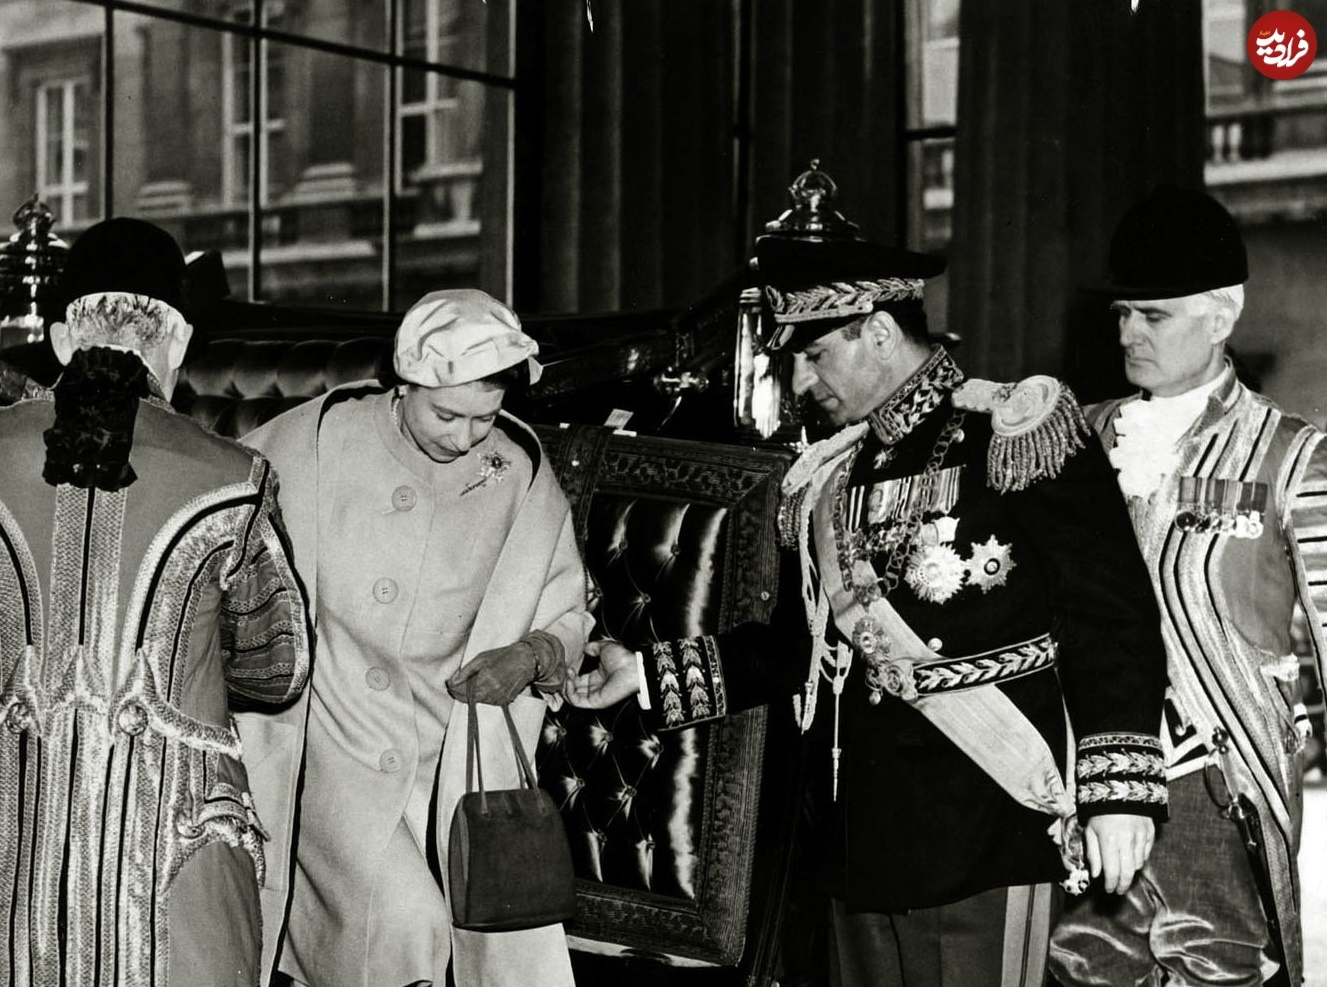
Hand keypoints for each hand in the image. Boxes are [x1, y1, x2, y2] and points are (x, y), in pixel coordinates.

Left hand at [447, 631, 564, 704]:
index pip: (461, 692)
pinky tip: (486, 685)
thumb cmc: (503, 656)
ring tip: (475, 682)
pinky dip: (483, 696)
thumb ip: (465, 671)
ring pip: (477, 701)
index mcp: (484, 680)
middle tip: (457, 684)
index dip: (452, 689)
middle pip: (468, 699)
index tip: (448, 684)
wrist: (525, 661)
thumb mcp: (481, 658)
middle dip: (460, 693)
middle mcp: (491, 692)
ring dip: (472, 695)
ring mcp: (498, 698)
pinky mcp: (504, 702)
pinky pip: (487, 702)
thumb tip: (451, 682)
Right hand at [564, 640, 639, 708]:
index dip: (569, 674)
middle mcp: (595, 687)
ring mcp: (594, 695)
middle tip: (563, 672)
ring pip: (572, 697)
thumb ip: (593, 647)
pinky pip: (577, 701)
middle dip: (565, 681)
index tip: (566, 666)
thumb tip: (585, 647)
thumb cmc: (622, 658)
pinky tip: (570, 681)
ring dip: (565, 686)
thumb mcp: (604, 648)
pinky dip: (570, 692)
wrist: (632, 668)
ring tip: (566, 675)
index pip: (577, 680)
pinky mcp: (595, 702)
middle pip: (573, 689)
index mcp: (597, 676)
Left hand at [1084, 813, 1153, 893]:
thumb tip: (1096, 874)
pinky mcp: (1149, 833)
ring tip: (1122, 872)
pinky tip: (1131, 858)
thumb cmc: (1100, 812)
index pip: (1112, 872)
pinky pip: (1146, 854)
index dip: (1111, 884)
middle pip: (1128, 873)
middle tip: (1119, 890)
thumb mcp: (1090, 830)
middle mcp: (1127, 841)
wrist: (1120, 791)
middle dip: (1123, 885)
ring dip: (1129, 872)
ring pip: (1138, 865)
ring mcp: (1140, 838)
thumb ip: (1093, 854)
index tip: (1109, 890)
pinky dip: (1139, 860)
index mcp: (1109, 841)